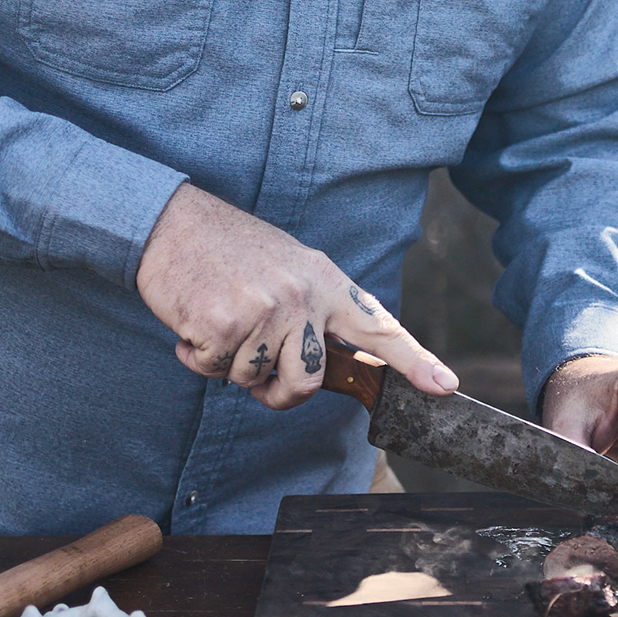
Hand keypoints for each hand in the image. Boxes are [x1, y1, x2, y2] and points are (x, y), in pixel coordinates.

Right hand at [136, 183, 458, 409]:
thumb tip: (316, 367)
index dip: (414, 361)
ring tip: (217, 320)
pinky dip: (197, 358)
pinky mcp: (225, 324)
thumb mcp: (287, 266)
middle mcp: (302, 296)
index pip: (378, 327)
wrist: (172, 223)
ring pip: (254, 381)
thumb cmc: (228, 249)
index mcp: (324, 281)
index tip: (445, 386)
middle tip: (254, 372)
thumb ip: (311, 310)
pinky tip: (193, 322)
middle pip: (308, 382)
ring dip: (228, 365)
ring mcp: (265, 310)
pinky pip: (215, 372)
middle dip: (278, 393)